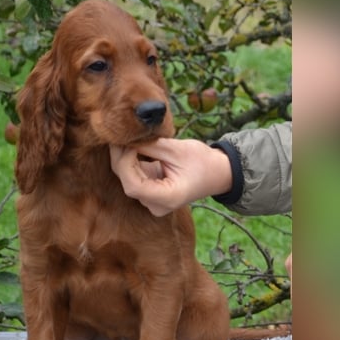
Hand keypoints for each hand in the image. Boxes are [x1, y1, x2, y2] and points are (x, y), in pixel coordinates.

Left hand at [110, 138, 231, 216]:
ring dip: (126, 157)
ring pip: (127, 179)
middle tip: (123, 134)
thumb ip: (151, 145)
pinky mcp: (150, 194)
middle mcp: (156, 205)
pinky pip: (134, 177)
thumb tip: (126, 137)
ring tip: (130, 138)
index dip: (125, 162)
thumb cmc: (202, 161)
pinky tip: (134, 146)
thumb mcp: (178, 149)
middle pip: (127, 182)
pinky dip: (132, 161)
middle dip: (122, 157)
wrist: (217, 173)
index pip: (133, 185)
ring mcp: (152, 202)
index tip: (130, 141)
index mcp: (167, 198)